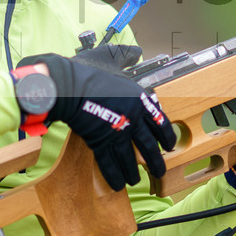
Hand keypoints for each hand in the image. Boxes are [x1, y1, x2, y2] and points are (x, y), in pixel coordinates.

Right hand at [17, 48, 174, 190]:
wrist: (66, 85)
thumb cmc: (86, 70)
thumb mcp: (110, 57)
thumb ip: (125, 56)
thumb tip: (135, 51)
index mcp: (138, 99)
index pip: (157, 121)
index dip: (165, 135)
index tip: (169, 145)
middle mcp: (132, 118)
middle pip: (148, 144)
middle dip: (155, 160)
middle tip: (160, 171)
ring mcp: (117, 131)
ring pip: (129, 157)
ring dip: (133, 171)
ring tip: (136, 181)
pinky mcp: (99, 142)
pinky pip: (109, 162)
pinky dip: (114, 175)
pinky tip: (119, 184)